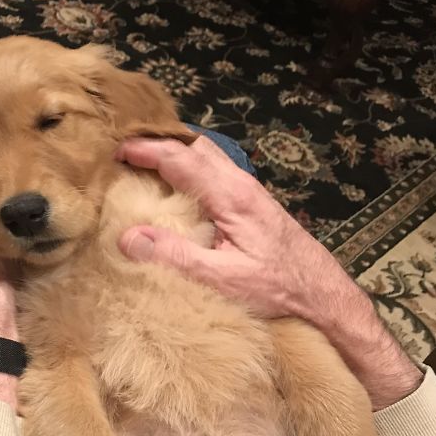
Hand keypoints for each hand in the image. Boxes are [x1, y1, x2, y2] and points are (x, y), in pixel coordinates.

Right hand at [117, 135, 421, 409]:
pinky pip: (214, 172)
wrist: (323, 294)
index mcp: (231, 195)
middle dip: (158, 142)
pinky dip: (189, 170)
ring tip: (143, 165)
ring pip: (206, 156)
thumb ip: (176, 256)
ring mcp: (249, 191)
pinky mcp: (252, 203)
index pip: (180, 158)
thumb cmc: (277, 289)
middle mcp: (240, 184)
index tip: (113, 151)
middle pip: (194, 145)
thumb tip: (129, 236)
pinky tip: (175, 189)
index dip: (144, 149)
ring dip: (174, 154)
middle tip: (123, 152)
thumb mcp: (223, 280)